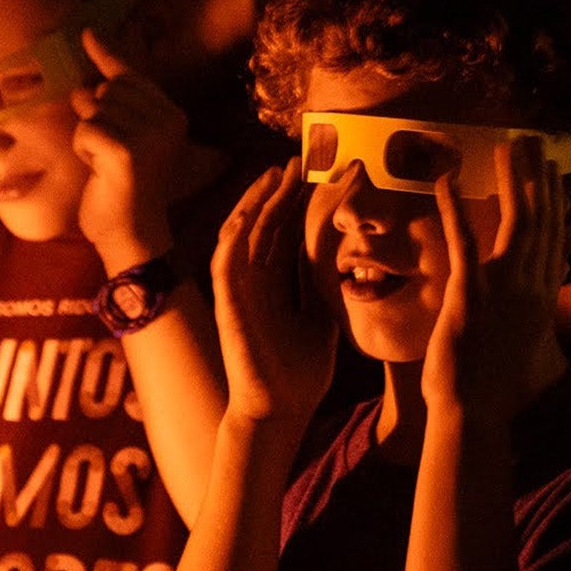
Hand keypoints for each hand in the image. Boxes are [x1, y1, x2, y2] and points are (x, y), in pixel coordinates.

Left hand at [72, 27, 189, 271]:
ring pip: (93, 108)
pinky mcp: (126, 151)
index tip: (87, 33)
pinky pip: (86, 129)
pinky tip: (99, 170)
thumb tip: (91, 40)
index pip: (130, 76)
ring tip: (105, 163)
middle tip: (110, 151)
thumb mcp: (123, 133)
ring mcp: (149, 135)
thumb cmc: (123, 186)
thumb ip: (112, 92)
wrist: (132, 235)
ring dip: (87, 135)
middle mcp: (167, 120)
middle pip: (107, 89)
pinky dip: (83, 149)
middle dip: (96, 115)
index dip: (106, 58)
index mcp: (172, 114)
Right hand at [211, 160, 337, 426]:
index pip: (283, 232)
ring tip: (274, 174)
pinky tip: (250, 212)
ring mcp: (238, 291)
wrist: (282, 411)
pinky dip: (236, 235)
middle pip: (263, 225)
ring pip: (241, 233)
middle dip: (277, 192)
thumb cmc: (300, 372)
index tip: (319, 176)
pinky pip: (226, 262)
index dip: (297, 203)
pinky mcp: (228, 304)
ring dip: (255, 202)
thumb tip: (344, 254)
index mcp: (275, 284)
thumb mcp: (322, 315)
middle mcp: (253, 282)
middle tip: (297, 160)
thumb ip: (323, 284)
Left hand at [422, 137, 565, 418]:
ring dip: (512, 178)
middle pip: (541, 219)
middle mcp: (530, 288)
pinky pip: (463, 243)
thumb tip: (537, 312)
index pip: (553, 238)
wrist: (476, 414)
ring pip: (516, 222)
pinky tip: (446, 180)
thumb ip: (531, 320)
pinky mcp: (470, 295)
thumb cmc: (495, 389)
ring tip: (509, 145)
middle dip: (540, 175)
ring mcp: (503, 289)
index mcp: (542, 298)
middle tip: (536, 140)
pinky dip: (454, 209)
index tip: (554, 170)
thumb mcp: (525, 348)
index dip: (555, 201)